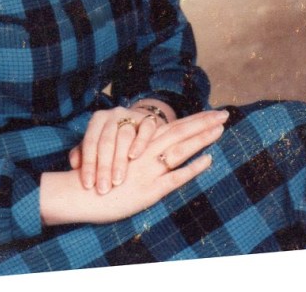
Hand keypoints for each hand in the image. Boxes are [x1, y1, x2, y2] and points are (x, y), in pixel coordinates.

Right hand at [42, 109, 228, 225]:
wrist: (81, 193)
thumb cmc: (95, 175)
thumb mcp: (114, 156)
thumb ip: (131, 149)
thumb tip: (144, 145)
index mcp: (139, 143)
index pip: (172, 126)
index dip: (193, 119)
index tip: (212, 112)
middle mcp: (146, 152)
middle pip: (180, 132)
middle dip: (203, 123)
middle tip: (224, 114)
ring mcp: (150, 169)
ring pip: (180, 148)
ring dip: (201, 139)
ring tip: (220, 129)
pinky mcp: (150, 189)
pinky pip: (175, 176)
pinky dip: (192, 168)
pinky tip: (208, 160)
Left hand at [68, 101, 172, 193]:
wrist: (140, 124)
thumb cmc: (114, 140)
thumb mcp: (97, 144)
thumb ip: (83, 153)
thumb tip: (74, 165)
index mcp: (97, 120)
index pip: (90, 142)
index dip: (88, 164)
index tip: (88, 185)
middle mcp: (113, 115)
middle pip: (106, 141)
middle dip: (104, 167)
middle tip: (103, 189)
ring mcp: (131, 116)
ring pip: (124, 136)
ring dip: (120, 160)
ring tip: (117, 180)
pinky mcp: (148, 120)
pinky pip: (145, 129)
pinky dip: (140, 143)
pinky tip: (134, 157)